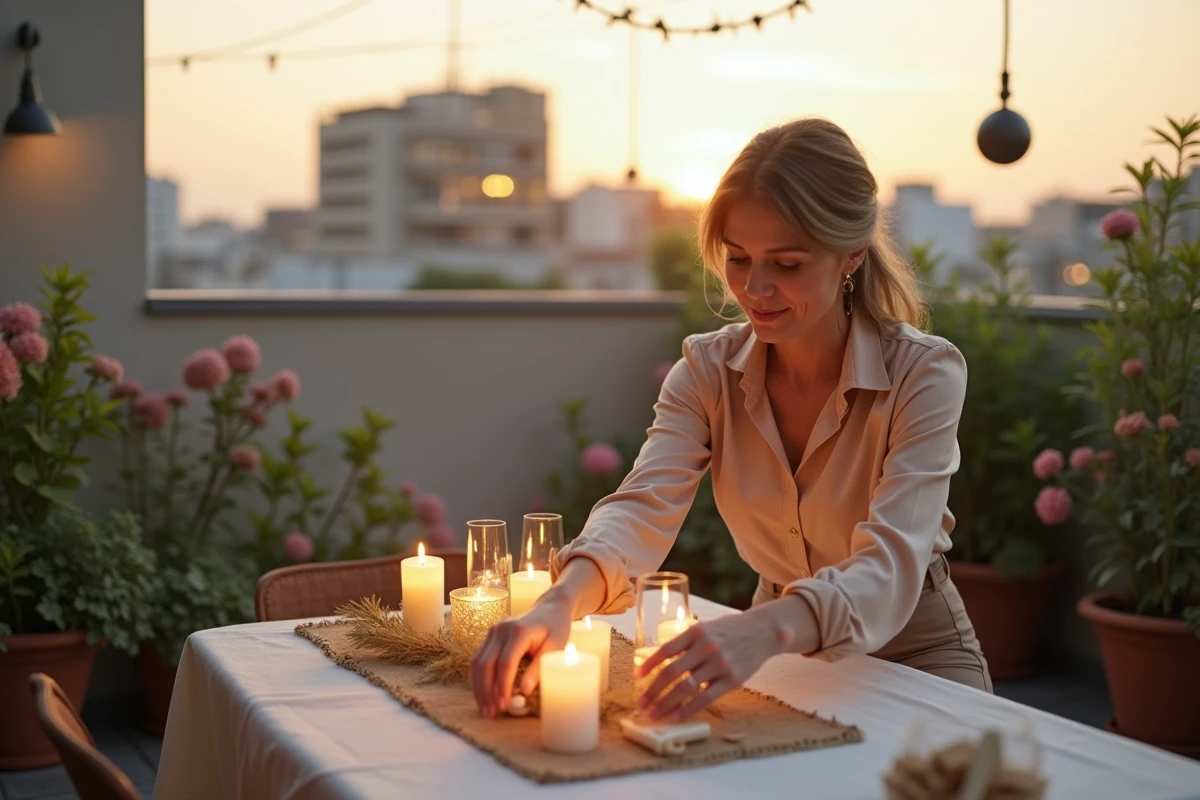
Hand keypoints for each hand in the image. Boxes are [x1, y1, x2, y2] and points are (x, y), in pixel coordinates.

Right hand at [469, 592, 572, 717]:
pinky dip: (478, 679)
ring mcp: (493, 631)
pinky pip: (478, 659)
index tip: (503, 705)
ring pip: (477, 662)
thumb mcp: (555, 647)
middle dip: (485, 691)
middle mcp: (501, 629)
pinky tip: (483, 694)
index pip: (505, 662)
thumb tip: (524, 690)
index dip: (502, 686)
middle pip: (485, 664)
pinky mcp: (490, 636)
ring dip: (478, 688)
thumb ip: (539, 667)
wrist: (550, 608)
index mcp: (519, 631)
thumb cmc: (556, 628)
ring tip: (485, 709)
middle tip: (491, 713)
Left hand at [635, 605, 791, 721]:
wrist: (762, 631)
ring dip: (667, 703)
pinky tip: (677, 716)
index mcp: (696, 632)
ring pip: (686, 687)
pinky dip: (689, 708)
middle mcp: (706, 647)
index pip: (666, 650)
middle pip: (672, 672)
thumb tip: (658, 663)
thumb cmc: (728, 631)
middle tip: (641, 704)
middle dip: (653, 690)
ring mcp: (719, 664)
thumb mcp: (706, 628)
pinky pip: (706, 698)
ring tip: (655, 714)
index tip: (637, 678)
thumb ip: (686, 644)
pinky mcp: (732, 679)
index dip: (649, 665)